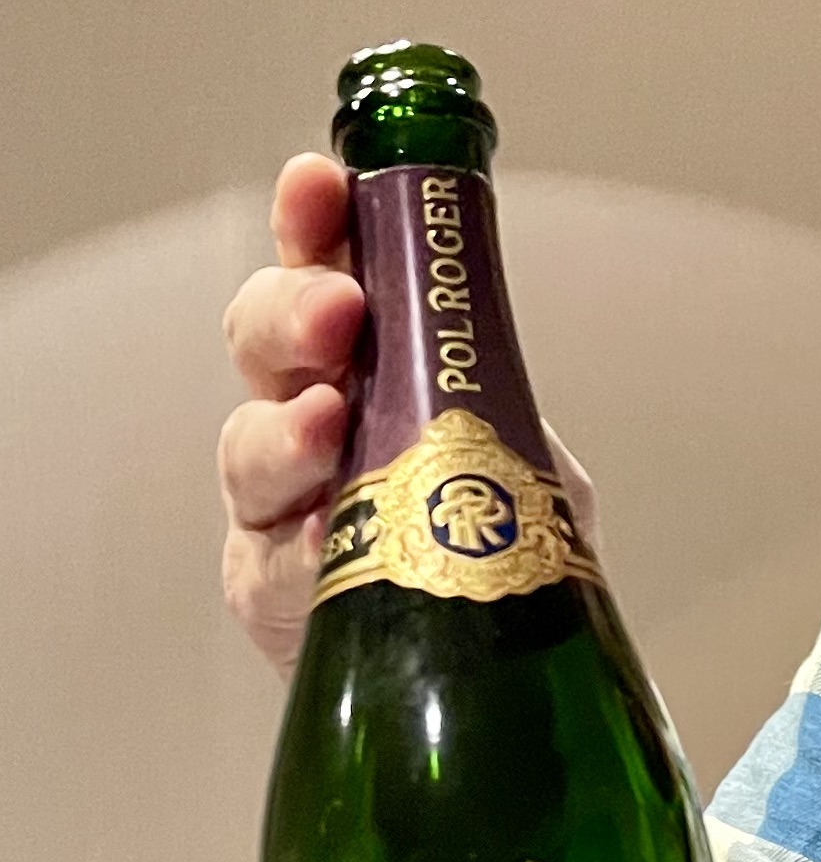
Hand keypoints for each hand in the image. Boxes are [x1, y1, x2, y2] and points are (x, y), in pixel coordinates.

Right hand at [218, 153, 599, 677]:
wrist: (494, 676)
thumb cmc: (498, 554)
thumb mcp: (532, 461)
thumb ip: (497, 386)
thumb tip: (478, 307)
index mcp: (370, 365)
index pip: (323, 269)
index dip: (312, 221)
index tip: (320, 185)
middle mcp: (309, 419)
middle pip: (261, 340)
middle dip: (292, 310)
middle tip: (341, 309)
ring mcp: (280, 506)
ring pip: (247, 445)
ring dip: (287, 429)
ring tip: (328, 429)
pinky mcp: (270, 589)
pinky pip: (269, 561)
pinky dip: (300, 548)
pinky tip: (331, 542)